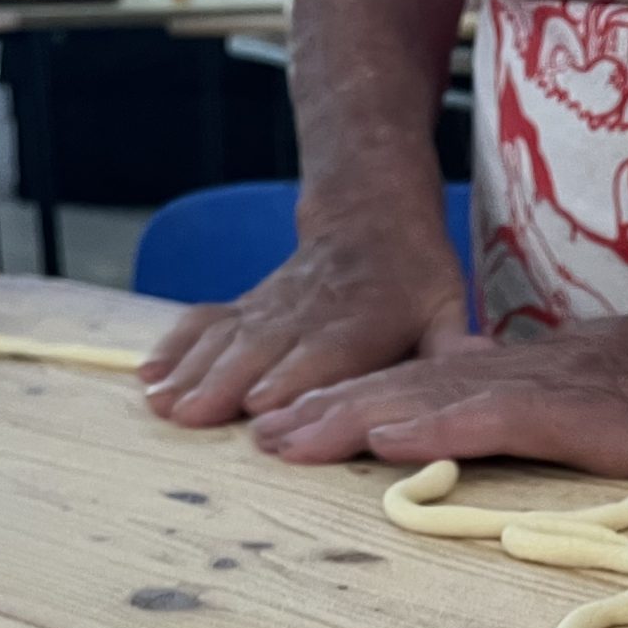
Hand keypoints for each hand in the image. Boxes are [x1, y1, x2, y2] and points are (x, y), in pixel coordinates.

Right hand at [141, 213, 470, 428]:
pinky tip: (147, 375)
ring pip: (226, 338)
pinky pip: (204, 322)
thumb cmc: (414, 279)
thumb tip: (481, 363)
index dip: (292, 381)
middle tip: (193, 418)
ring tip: (162, 405)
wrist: (367, 210)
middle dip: (226, 384)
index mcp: (362, 320)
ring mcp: (270, 307)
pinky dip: (175, 346)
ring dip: (191, 372)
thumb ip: (452, 343)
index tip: (261, 413)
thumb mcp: (446, 304)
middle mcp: (309, 313)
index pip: (324, 353)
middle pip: (262, 350)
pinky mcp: (245, 304)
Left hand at [245, 275, 627, 475]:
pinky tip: (381, 436)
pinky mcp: (576, 409)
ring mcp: (546, 386)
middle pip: (406, 388)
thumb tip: (524, 449)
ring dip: (351, 418)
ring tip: (285, 438)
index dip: (358, 404)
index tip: (298, 424)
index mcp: (530, 375)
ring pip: (428, 398)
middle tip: (255, 434)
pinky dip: (429, 426)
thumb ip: (563, 426)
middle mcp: (522, 371)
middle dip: (326, 410)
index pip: (427, 388)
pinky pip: (489, 416)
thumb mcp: (618, 413)